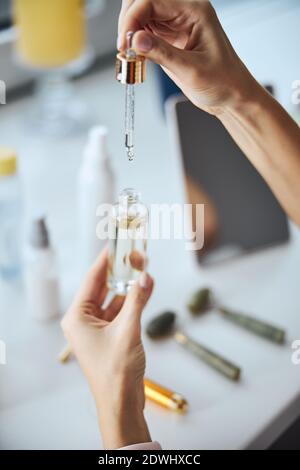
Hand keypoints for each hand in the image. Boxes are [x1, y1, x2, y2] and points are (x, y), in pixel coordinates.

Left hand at [61, 248, 153, 448]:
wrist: (121, 403)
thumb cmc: (116, 371)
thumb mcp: (128, 329)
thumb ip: (137, 299)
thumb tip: (146, 276)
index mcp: (77, 316)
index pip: (92, 279)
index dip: (105, 260)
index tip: (116, 243)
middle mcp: (83, 320)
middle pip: (102, 287)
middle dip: (120, 271)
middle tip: (135, 254)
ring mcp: (96, 329)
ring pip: (113, 299)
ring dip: (129, 286)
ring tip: (144, 268)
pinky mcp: (110, 336)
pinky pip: (120, 311)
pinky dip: (132, 301)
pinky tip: (145, 289)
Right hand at [118, 0, 256, 114]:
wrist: (231, 96)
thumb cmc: (223, 82)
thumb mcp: (191, 70)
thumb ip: (162, 53)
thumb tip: (135, 39)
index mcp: (194, 10)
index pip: (152, 0)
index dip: (133, 19)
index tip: (125, 42)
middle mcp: (184, 11)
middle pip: (143, 2)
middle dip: (128, 22)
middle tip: (125, 48)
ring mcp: (175, 23)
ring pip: (140, 15)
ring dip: (129, 32)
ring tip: (129, 54)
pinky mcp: (169, 37)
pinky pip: (144, 31)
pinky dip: (135, 43)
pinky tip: (135, 57)